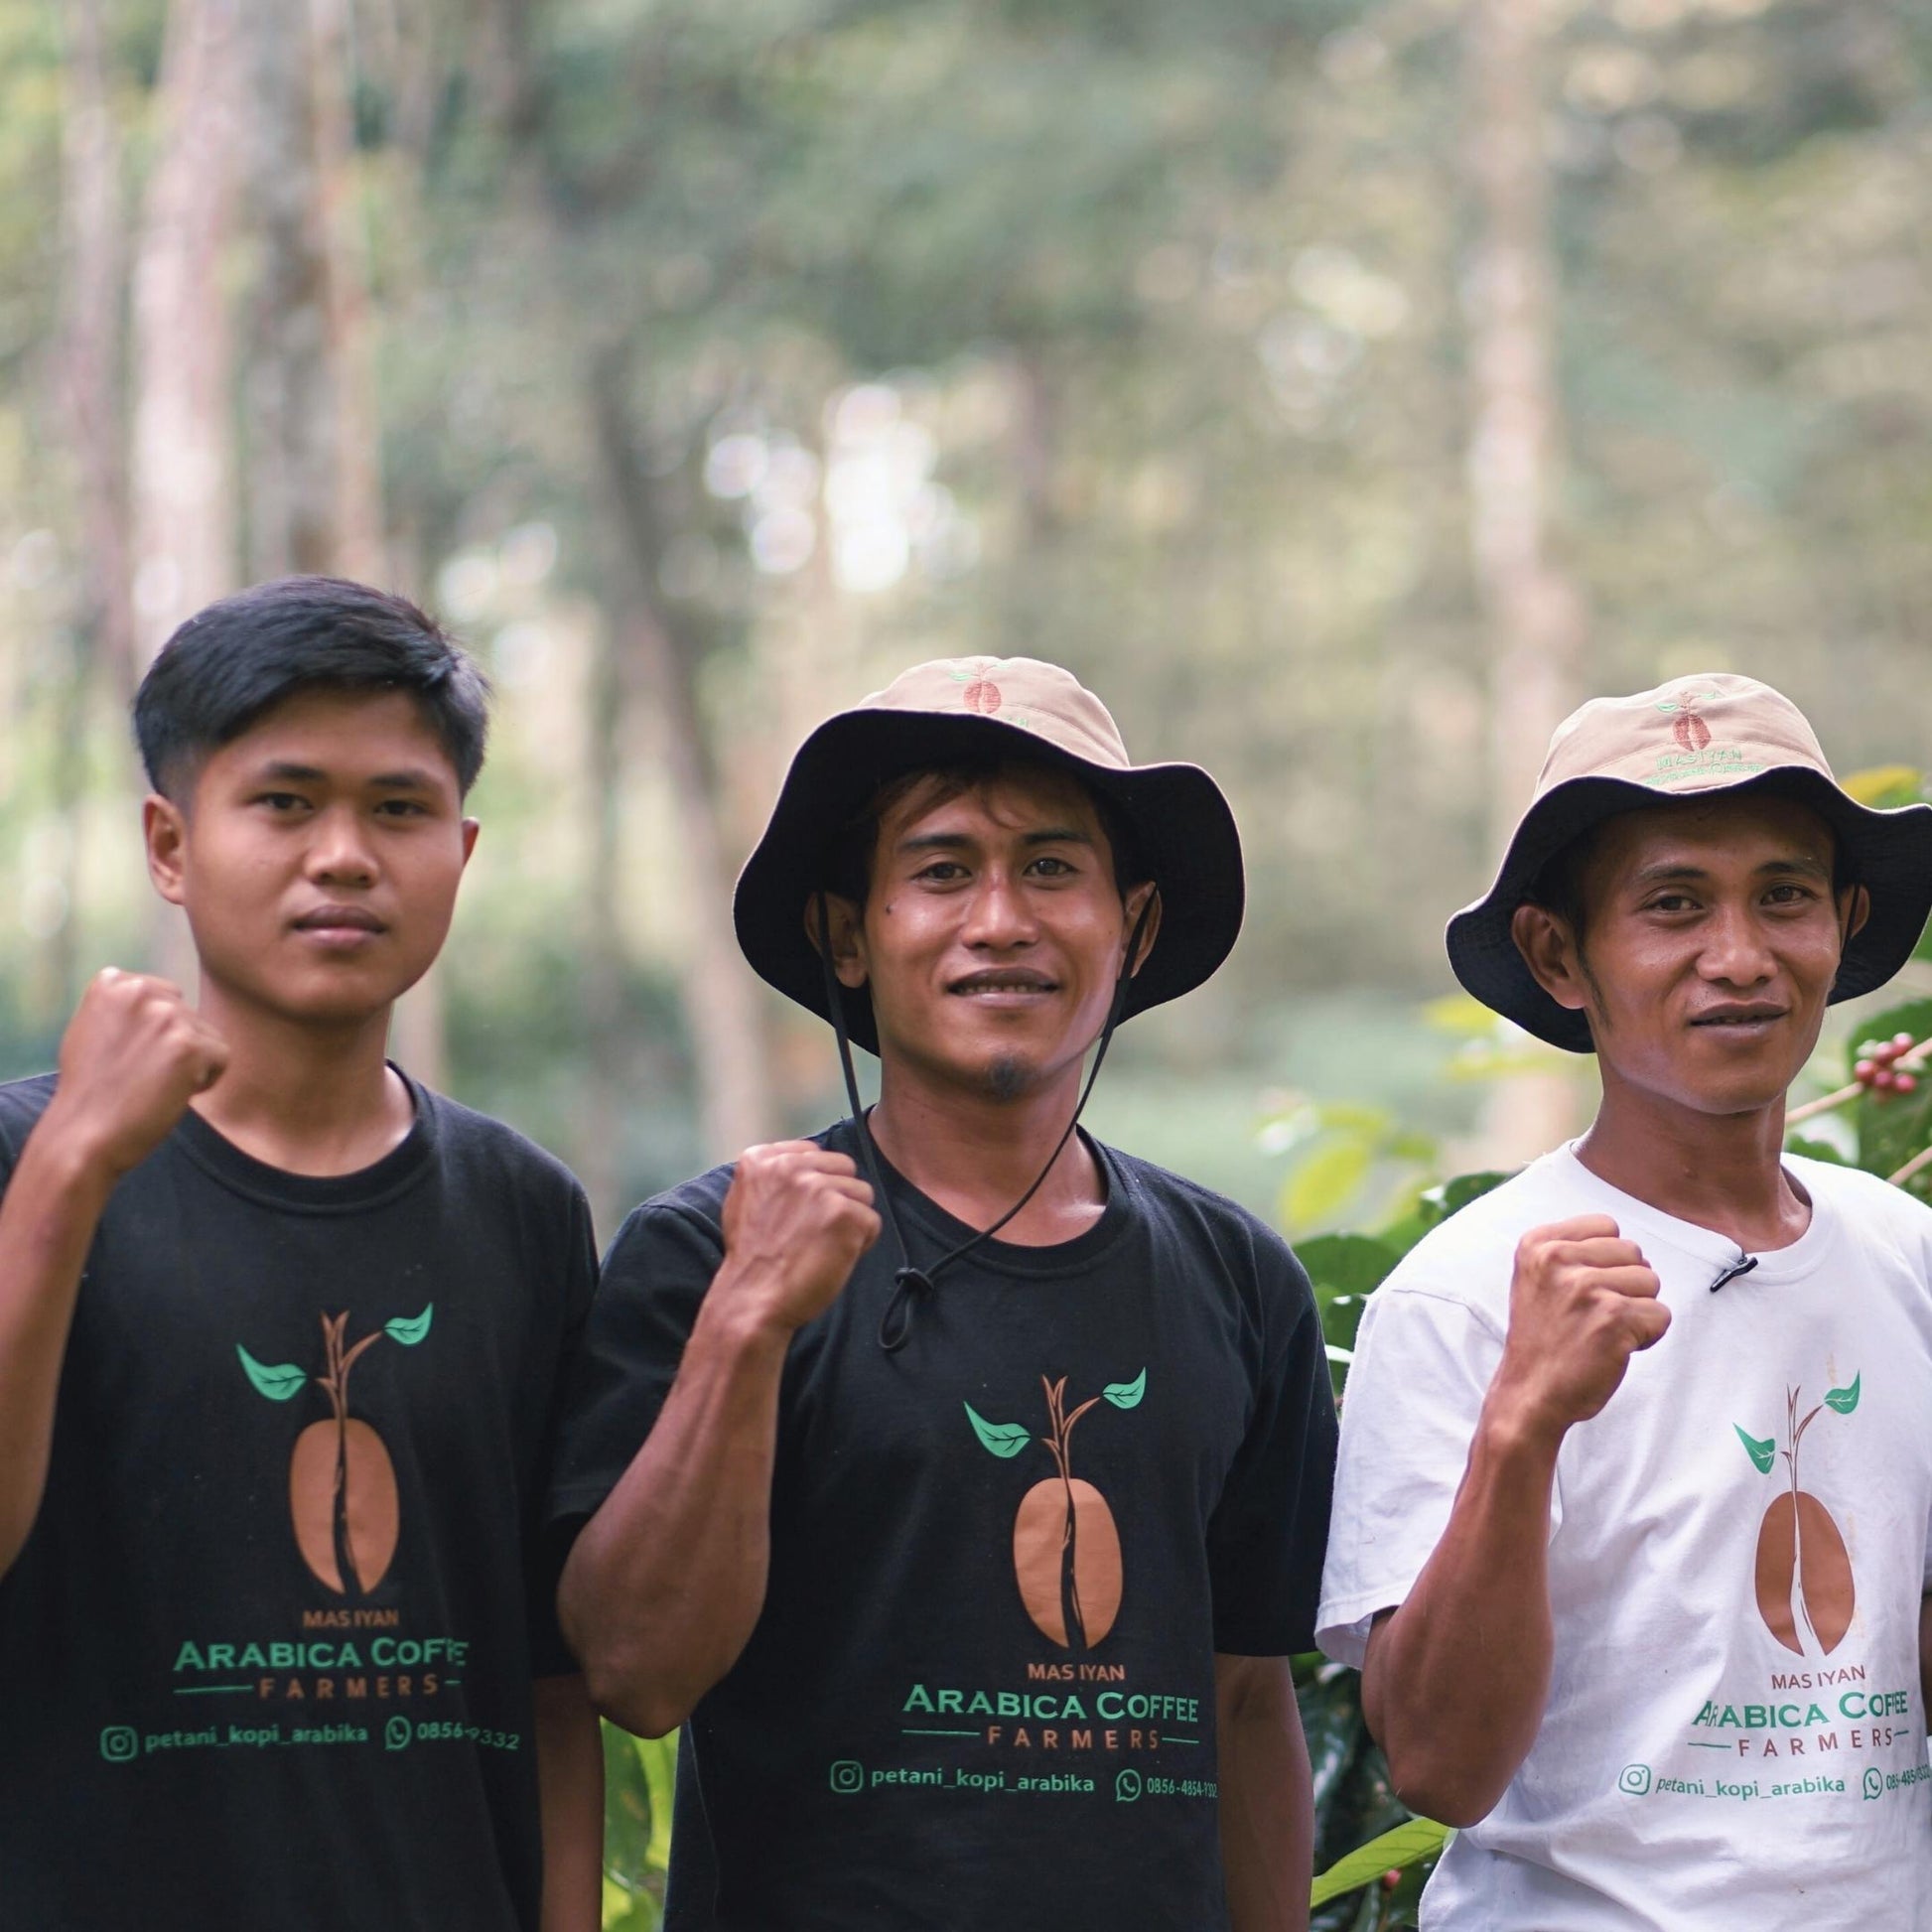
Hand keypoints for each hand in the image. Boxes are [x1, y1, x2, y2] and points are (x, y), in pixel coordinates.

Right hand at [42, 969, 227, 1180]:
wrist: (83, 1134)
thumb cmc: (89, 1090)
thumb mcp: (92, 1029)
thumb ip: (125, 1007)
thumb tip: (163, 997)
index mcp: (113, 982)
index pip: (166, 996)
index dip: (157, 1033)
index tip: (129, 1057)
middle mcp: (139, 991)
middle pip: (189, 1015)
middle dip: (175, 1046)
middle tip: (141, 1074)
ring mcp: (165, 1016)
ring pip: (207, 1035)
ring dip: (191, 1064)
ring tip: (153, 1084)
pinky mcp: (189, 1045)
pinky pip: (222, 1057)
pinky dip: (206, 1080)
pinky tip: (173, 1093)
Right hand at [715, 1142, 879, 1336]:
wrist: (752, 1299)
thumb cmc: (752, 1259)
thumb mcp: (745, 1200)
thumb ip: (772, 1177)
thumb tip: (806, 1164)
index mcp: (761, 1159)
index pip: (815, 1155)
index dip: (816, 1187)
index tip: (799, 1214)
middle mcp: (789, 1166)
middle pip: (843, 1168)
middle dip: (838, 1198)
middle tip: (815, 1233)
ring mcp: (818, 1188)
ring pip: (862, 1193)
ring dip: (851, 1221)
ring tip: (823, 1246)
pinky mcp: (843, 1213)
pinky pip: (872, 1221)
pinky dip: (861, 1243)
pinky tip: (834, 1257)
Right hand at [1491, 1215, 1668, 1438]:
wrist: (1530, 1392)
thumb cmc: (1543, 1339)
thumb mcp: (1538, 1279)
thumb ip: (1572, 1252)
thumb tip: (1629, 1247)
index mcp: (1538, 1244)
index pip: (1606, 1226)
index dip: (1608, 1260)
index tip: (1585, 1289)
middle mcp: (1558, 1260)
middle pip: (1633, 1252)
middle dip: (1626, 1284)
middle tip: (1595, 1315)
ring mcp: (1585, 1287)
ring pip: (1651, 1281)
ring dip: (1638, 1309)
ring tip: (1604, 1330)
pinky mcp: (1613, 1318)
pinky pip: (1661, 1315)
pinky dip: (1647, 1335)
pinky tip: (1616, 1347)